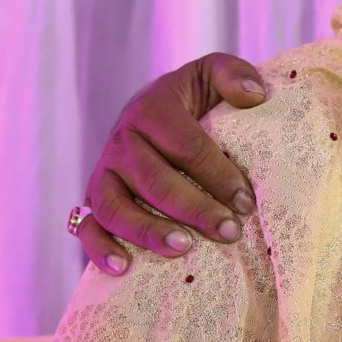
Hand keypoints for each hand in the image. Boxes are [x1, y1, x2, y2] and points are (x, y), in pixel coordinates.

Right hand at [77, 52, 267, 273]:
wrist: (154, 112)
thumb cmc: (195, 99)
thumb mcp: (212, 74)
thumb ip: (233, 74)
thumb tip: (254, 96)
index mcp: (152, 109)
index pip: (186, 146)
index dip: (218, 175)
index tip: (246, 202)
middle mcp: (121, 141)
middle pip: (154, 180)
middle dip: (195, 209)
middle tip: (229, 232)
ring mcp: (104, 173)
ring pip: (115, 206)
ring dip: (147, 230)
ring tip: (183, 248)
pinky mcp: (94, 199)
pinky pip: (88, 227)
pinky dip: (100, 248)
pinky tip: (124, 267)